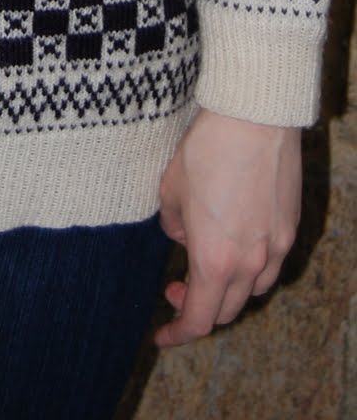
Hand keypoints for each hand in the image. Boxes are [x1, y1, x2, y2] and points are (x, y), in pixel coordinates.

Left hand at [155, 107, 300, 347]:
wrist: (254, 119)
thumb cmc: (207, 151)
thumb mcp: (170, 190)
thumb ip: (172, 224)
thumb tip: (182, 236)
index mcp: (214, 260)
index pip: (199, 319)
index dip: (178, 333)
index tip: (163, 335)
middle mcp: (250, 263)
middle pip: (227, 309)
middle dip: (198, 307)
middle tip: (175, 287)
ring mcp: (275, 247)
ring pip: (252, 289)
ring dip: (227, 289)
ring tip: (205, 263)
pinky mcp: (290, 227)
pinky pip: (270, 263)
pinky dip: (250, 267)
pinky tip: (233, 241)